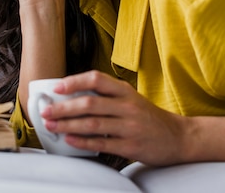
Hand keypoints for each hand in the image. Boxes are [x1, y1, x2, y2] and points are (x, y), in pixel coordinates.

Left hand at [40, 70, 224, 164]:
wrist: (178, 137)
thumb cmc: (147, 117)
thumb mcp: (130, 99)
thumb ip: (106, 96)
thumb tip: (71, 97)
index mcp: (124, 90)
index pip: (96, 79)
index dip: (74, 82)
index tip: (56, 88)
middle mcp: (127, 106)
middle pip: (89, 103)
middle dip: (63, 108)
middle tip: (45, 112)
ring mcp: (129, 126)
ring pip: (93, 124)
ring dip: (68, 125)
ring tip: (52, 127)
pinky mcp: (131, 146)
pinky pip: (102, 143)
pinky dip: (83, 142)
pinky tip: (69, 141)